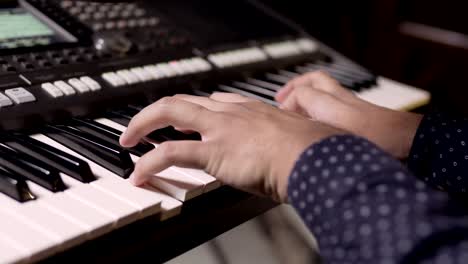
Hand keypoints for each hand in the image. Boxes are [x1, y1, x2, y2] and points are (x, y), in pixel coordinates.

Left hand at [120, 93, 343, 201]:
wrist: (317, 158)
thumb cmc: (315, 151)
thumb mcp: (300, 135)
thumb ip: (288, 136)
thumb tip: (292, 144)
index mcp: (252, 110)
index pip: (213, 102)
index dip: (194, 110)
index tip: (183, 120)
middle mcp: (232, 114)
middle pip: (184, 101)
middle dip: (157, 111)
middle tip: (142, 125)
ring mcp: (221, 130)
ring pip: (169, 114)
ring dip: (142, 126)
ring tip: (129, 142)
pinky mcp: (214, 151)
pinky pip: (170, 153)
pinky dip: (149, 162)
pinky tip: (140, 173)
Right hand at [276, 71, 422, 158]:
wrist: (415, 143)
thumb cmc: (384, 142)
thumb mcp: (343, 140)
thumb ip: (316, 136)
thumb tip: (294, 138)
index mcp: (334, 105)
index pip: (301, 93)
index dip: (286, 104)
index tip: (279, 119)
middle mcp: (342, 101)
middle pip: (315, 80)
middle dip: (295, 86)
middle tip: (281, 98)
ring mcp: (353, 107)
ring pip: (325, 90)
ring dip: (309, 94)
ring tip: (297, 109)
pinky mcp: (361, 116)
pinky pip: (336, 101)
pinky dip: (322, 106)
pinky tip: (320, 124)